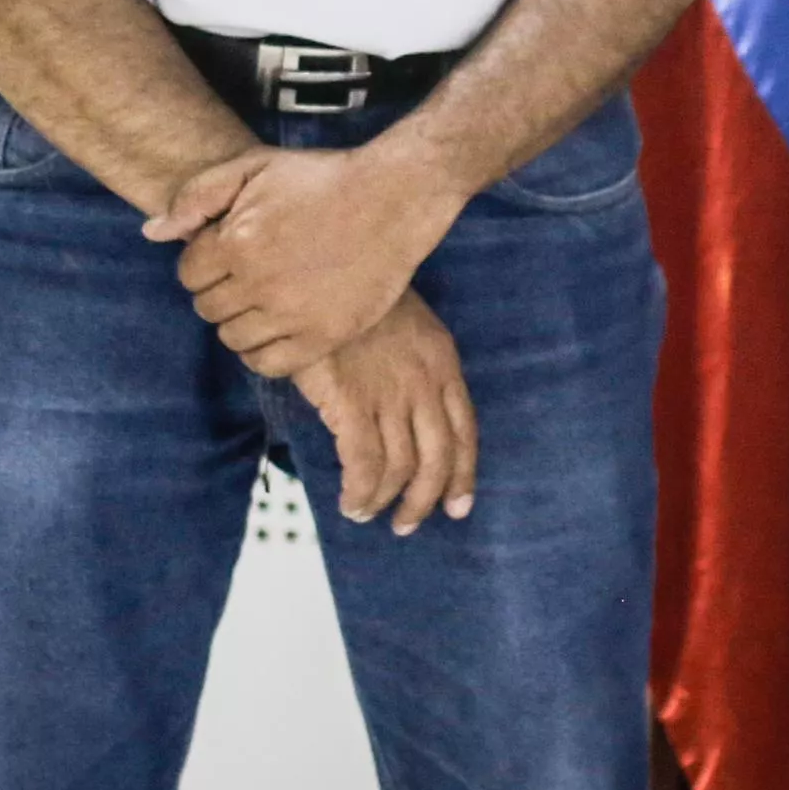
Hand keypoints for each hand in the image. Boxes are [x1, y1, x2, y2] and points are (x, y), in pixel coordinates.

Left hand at [152, 144, 466, 380]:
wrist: (394, 197)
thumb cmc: (323, 178)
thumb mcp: (255, 166)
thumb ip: (197, 196)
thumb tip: (152, 233)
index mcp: (236, 240)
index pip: (189, 275)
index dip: (206, 263)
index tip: (232, 253)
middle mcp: (259, 282)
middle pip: (209, 309)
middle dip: (222, 291)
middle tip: (251, 275)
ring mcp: (292, 313)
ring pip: (234, 339)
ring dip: (241, 322)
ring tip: (267, 299)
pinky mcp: (323, 335)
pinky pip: (269, 364)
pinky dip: (264, 352)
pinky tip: (278, 328)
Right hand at [291, 293, 479, 534]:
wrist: (324, 265)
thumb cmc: (354, 294)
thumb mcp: (403, 322)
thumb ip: (413, 365)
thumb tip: (405, 411)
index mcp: (442, 361)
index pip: (464, 430)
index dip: (463, 474)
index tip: (458, 507)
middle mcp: (425, 382)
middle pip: (438, 459)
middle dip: (425, 500)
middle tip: (406, 524)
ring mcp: (391, 393)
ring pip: (401, 468)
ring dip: (384, 500)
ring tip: (364, 512)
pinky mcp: (353, 402)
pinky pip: (364, 464)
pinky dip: (360, 491)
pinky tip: (349, 501)